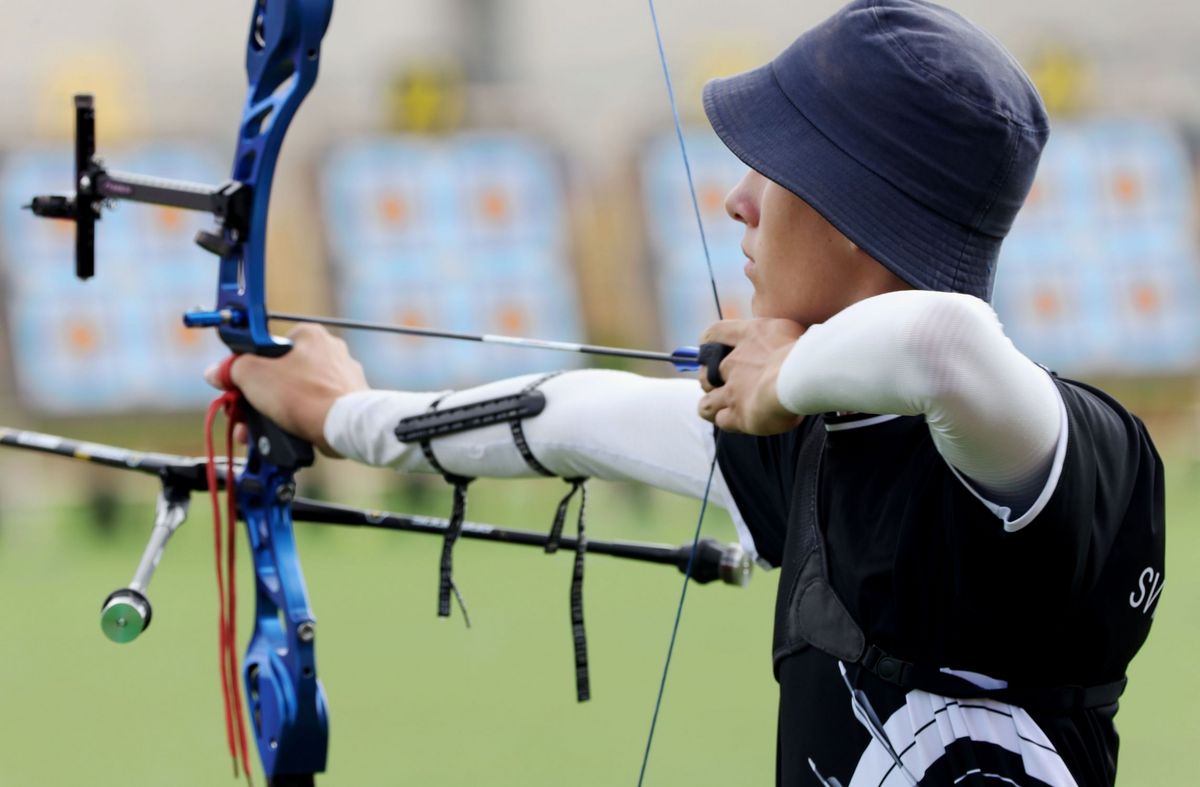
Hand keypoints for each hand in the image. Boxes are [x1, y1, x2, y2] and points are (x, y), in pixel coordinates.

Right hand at [204, 323, 368, 456]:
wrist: (344, 426)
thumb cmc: (304, 394)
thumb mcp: (254, 375)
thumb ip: (232, 370)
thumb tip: (217, 372)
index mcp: (308, 335)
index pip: (267, 348)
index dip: (246, 369)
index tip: (234, 387)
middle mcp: (329, 352)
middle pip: (279, 375)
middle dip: (255, 399)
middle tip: (240, 417)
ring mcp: (341, 379)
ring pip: (294, 396)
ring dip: (270, 415)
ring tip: (255, 435)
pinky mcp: (347, 403)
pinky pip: (312, 411)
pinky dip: (295, 424)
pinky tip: (281, 438)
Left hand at [697, 319, 805, 434]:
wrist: (806, 372)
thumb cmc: (808, 350)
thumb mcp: (790, 332)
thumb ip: (777, 338)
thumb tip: (783, 345)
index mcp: (749, 336)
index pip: (715, 333)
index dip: (708, 343)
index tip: (710, 349)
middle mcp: (735, 363)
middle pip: (707, 375)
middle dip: (711, 382)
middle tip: (727, 386)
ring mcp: (733, 391)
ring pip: (706, 404)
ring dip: (712, 406)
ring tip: (725, 407)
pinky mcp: (739, 415)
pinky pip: (721, 421)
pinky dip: (727, 421)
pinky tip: (739, 420)